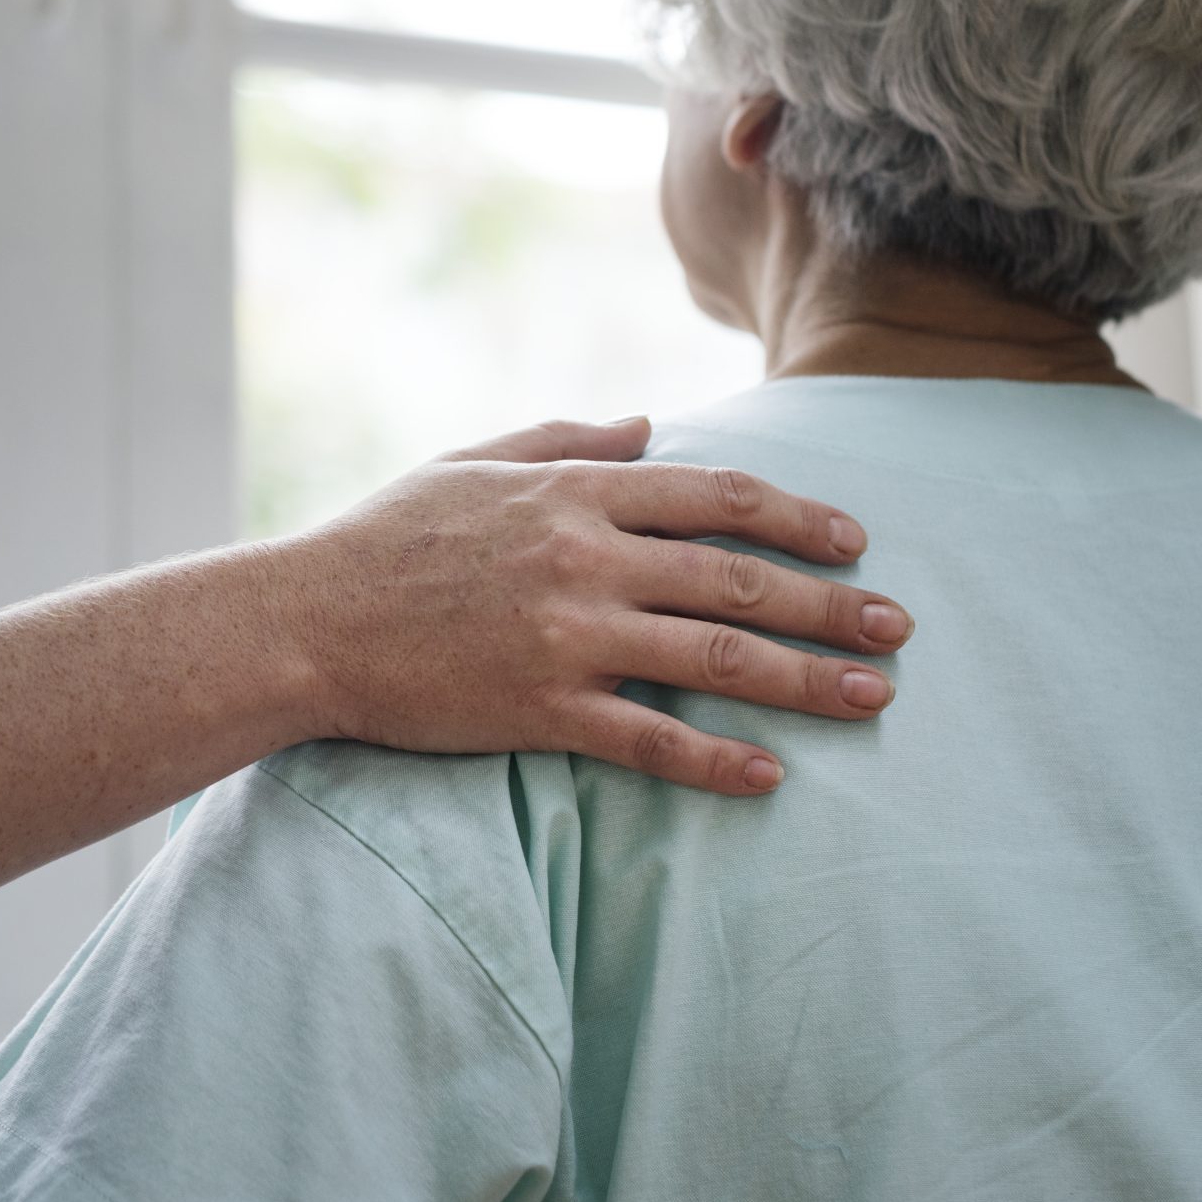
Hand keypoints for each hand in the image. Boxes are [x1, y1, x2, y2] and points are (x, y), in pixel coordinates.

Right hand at [280, 416, 911, 795]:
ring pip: (716, 656)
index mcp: (574, 491)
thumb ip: (566, 439)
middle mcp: (585, 557)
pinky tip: (769, 777)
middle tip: (899, 627)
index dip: (798, 516)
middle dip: (831, 603)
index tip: (853, 540)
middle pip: (739, 577)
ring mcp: (567, 635)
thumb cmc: (383, 538)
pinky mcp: (541, 707)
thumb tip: (648, 425)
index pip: (716, 496)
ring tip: (874, 696)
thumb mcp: (473, 461)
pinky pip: (649, 738)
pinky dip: (715, 760)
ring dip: (806, 679)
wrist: (303, 621)